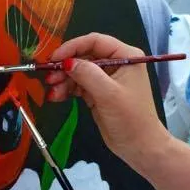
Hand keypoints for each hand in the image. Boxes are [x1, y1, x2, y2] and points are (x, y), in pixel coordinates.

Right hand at [47, 33, 165, 170]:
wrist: (139, 147)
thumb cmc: (131, 118)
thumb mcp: (108, 94)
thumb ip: (87, 74)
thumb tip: (66, 62)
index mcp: (125, 56)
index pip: (95, 42)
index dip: (73, 47)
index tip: (55, 58)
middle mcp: (116, 63)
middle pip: (84, 56)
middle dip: (65, 66)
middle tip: (49, 78)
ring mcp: (106, 79)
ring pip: (79, 71)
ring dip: (63, 80)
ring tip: (52, 92)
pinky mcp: (98, 93)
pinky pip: (78, 85)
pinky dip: (66, 90)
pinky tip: (56, 97)